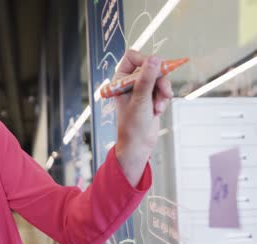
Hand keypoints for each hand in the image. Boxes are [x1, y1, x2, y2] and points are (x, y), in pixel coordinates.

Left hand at [113, 50, 172, 185]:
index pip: (132, 57)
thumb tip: (154, 59)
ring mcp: (141, 89)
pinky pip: (163, 89)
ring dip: (162, 92)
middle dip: (160, 80)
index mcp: (120, 80)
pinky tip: (157, 111)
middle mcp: (130, 82)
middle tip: (165, 91)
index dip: (145, 59)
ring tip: (158, 107)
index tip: (156, 67)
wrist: (138, 144)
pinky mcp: (151, 96)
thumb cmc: (132, 124)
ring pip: (160, 78)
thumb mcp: (141, 100)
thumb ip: (147, 79)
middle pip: (151, 67)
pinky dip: (163, 99)